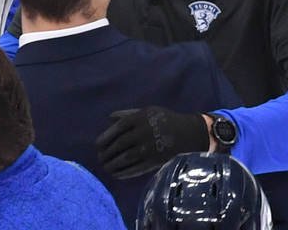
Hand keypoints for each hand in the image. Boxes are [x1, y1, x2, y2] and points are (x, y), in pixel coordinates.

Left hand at [95, 107, 212, 180]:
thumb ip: (127, 114)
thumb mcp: (146, 112)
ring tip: (105, 168)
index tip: (97, 146)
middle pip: (119, 145)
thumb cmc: (164, 120)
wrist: (190, 133)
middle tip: (100, 159)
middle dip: (107, 153)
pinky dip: (125, 172)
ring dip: (113, 164)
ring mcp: (149, 148)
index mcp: (138, 119)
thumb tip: (108, 118)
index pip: (116, 129)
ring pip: (126, 158)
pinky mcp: (156, 161)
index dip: (105, 138)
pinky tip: (117, 175)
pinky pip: (137, 168)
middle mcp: (142, 133)